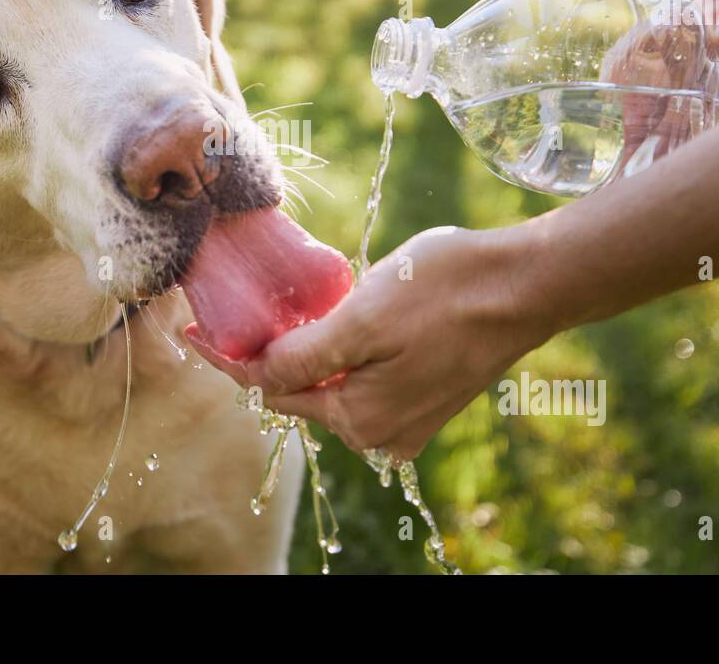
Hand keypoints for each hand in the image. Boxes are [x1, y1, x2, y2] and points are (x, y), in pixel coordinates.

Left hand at [190, 225, 557, 460]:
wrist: (526, 284)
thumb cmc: (445, 290)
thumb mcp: (362, 318)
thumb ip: (304, 356)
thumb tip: (258, 376)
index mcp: (358, 419)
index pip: (269, 390)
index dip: (227, 358)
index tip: (193, 331)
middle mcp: (380, 434)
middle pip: (300, 392)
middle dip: (267, 356)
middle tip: (237, 312)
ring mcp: (407, 420)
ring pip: (333, 385)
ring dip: (307, 352)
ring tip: (286, 311)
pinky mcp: (426, 399)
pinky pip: (365, 381)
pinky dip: (343, 355)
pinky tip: (338, 320)